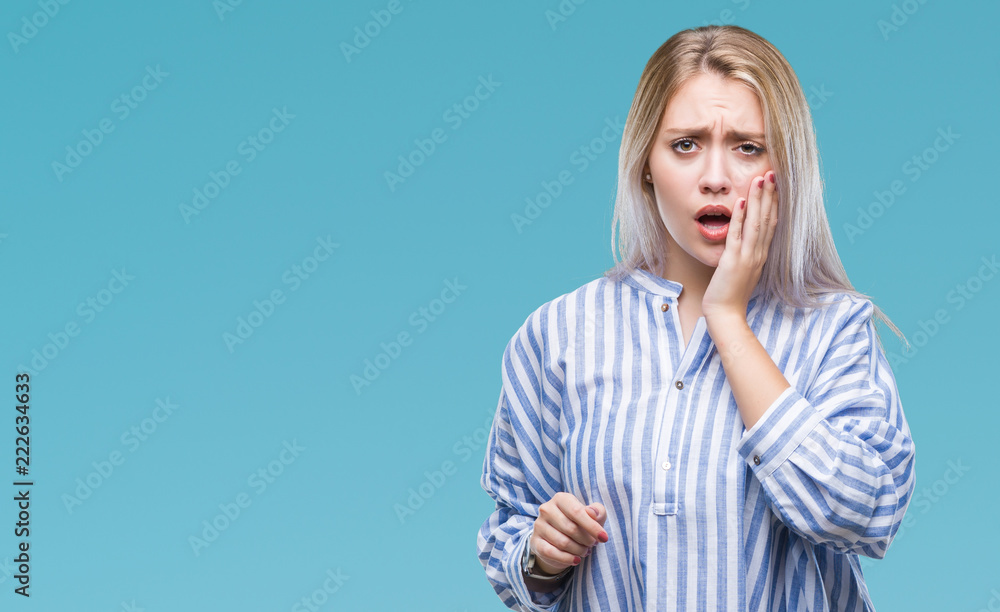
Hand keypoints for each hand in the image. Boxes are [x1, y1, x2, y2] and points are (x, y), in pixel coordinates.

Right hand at [530, 493, 607, 574]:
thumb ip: (597, 511)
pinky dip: (567, 559)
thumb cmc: (579, 524)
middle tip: (593, 545)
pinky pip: (552, 553)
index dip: (592, 526)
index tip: (604, 538)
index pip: (577, 512)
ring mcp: (539, 525)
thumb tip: (592, 513)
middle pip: (571, 528)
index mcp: (561, 498)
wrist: (558, 540)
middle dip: (586, 540)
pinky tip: (576, 560)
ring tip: (585, 551)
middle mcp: (546, 509)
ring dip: (579, 550)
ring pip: (563, 542)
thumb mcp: (593, 516)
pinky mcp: (535, 542)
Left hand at [702, 170, 778, 320]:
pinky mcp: (734, 261)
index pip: (771, 224)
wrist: (726, 315)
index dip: (774, 203)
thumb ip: (747, 256)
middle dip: (770, 194)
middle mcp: (759, 253)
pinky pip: (738, 235)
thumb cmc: (731, 295)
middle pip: (768, 218)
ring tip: (761, 179)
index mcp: (761, 255)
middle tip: (772, 173)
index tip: (776, 185)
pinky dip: (741, 217)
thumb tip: (746, 242)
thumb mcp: (743, 271)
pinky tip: (742, 200)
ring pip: (756, 223)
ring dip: (759, 199)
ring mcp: (748, 257)